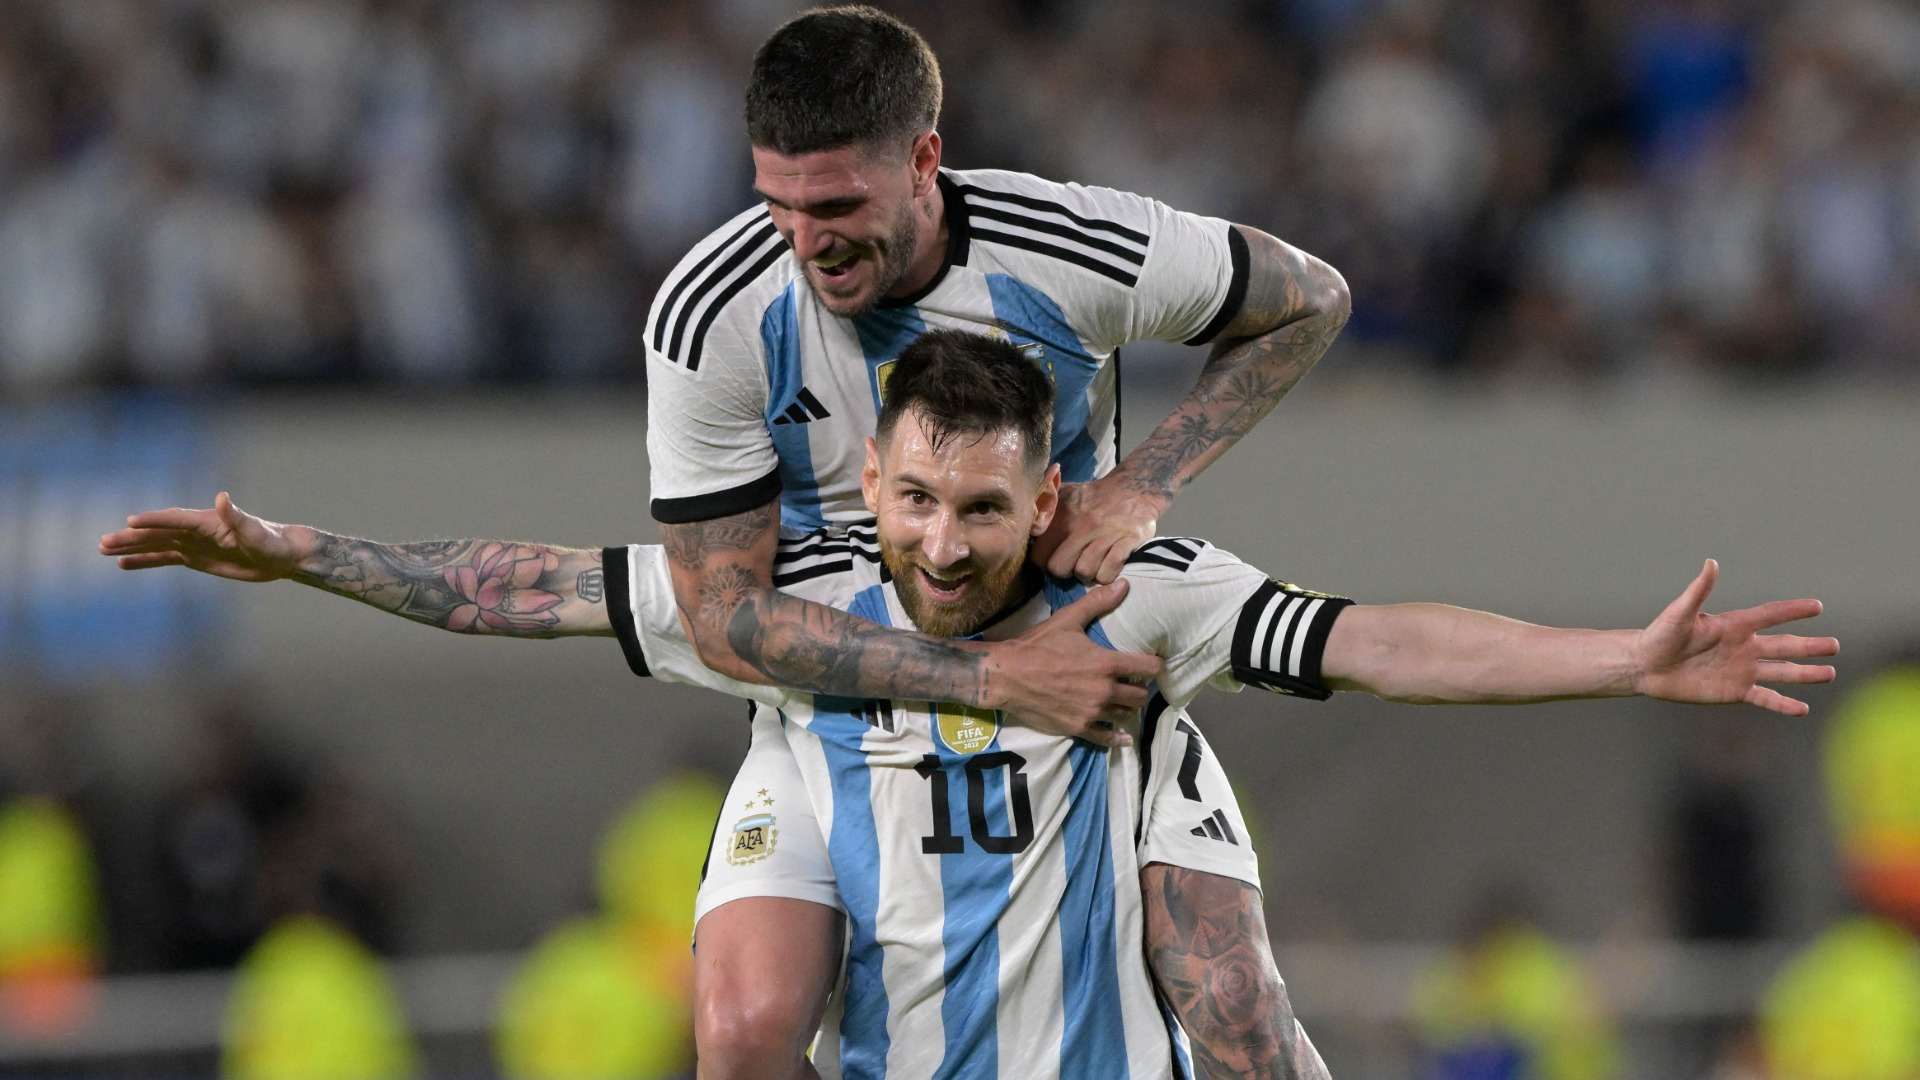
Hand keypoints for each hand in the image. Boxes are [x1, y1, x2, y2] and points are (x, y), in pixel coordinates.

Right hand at [99, 492, 308, 581]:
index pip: (175, 519)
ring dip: (130, 547)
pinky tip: (123, 564)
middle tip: (103, 542)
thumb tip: (223, 497)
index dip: (154, 520)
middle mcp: (196, 530)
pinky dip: (144, 561)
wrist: (281, 556)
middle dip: (131, 537)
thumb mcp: (256, 533)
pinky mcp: (194, 558)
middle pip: (157, 532)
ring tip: (103, 549)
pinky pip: (164, 559)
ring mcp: (193, 543)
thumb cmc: (272, 543)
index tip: (130, 521)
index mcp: (208, 521)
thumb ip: (237, 517)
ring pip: (155, 544)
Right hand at [981, 578, 1163, 747]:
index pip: (1147, 668)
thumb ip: (1097, 603)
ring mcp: (1092, 712)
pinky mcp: (1078, 728)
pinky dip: (1117, 738)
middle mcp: (1104, 691)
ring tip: (1123, 702)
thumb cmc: (1036, 646)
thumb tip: (1124, 584)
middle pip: (1140, 696)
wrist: (1007, 675)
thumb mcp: (1067, 620)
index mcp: (1106, 664)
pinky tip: (1123, 738)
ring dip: (1128, 709)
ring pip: (1125, 716)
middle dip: (1140, 689)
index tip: (1152, 664)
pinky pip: (1106, 738)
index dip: (1154, 665)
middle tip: (1134, 683)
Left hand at [1031, 474, 1164, 584]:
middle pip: (1059, 568)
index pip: (1039, 554)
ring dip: (1087, 573)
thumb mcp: (1064, 492)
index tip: (1052, 557)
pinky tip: (1107, 565)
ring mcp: (1106, 534)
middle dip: (1065, 571)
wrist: (1134, 487)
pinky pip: (1108, 572)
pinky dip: (1106, 575)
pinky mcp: (1127, 541)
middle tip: (1073, 563)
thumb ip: (1042, 503)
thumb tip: (1024, 518)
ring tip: (1092, 563)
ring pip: (1084, 572)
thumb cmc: (1093, 495)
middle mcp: (1082, 526)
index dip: (1044, 560)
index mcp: (1063, 516)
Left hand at [1634, 560, 1837, 715]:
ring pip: (1782, 672)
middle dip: (1810, 646)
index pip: (1770, 615)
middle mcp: (1744, 647)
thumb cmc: (1659, 635)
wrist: (1645, 666)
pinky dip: (1784, 704)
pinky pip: (1765, 698)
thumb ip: (1698, 591)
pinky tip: (1803, 708)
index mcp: (1734, 625)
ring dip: (1805, 674)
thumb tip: (1711, 563)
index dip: (1792, 610)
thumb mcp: (1679, 613)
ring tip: (1830, 673)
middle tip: (1835, 645)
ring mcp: (1741, 670)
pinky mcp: (1734, 691)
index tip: (1817, 606)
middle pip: (1785, 645)